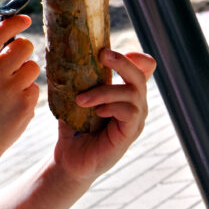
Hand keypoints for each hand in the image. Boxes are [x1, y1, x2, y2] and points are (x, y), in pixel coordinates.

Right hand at [0, 15, 39, 152]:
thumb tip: (11, 33)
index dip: (13, 23)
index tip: (24, 19)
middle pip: (24, 47)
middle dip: (24, 49)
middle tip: (17, 58)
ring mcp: (10, 91)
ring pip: (33, 66)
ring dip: (27, 72)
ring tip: (13, 85)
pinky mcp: (25, 105)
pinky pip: (36, 87)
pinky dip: (28, 92)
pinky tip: (14, 102)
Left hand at [53, 49, 155, 182]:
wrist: (70, 158)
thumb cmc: (74, 125)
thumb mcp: (76, 96)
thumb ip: (78, 78)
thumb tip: (63, 52)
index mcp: (124, 92)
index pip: (144, 69)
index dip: (137, 57)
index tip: (114, 50)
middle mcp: (135, 104)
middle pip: (141, 75)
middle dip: (122, 61)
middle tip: (102, 54)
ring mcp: (135, 119)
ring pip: (133, 93)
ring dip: (105, 91)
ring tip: (81, 99)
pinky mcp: (129, 134)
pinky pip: (130, 112)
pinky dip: (112, 106)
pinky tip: (96, 112)